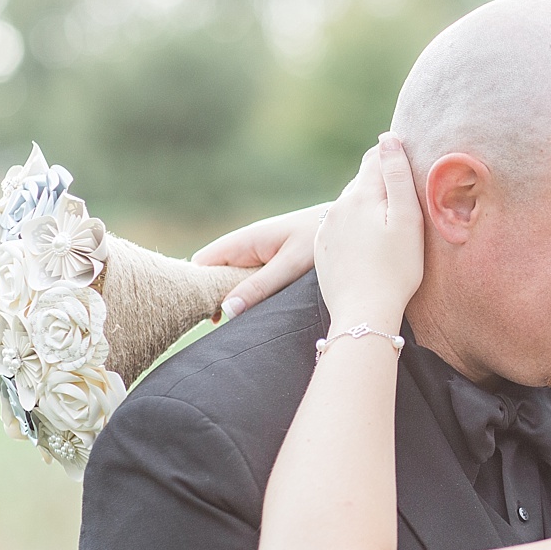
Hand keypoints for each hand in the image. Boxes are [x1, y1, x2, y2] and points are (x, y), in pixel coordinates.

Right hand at [192, 203, 329, 320]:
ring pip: (232, 278)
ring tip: (237, 326)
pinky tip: (256, 315)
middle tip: (220, 327)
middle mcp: (247, 246)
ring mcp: (260, 254)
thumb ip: (260, 286)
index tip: (200, 315)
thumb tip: (225, 310)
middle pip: (214, 273)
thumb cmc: (321, 238)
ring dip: (232, 299)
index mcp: (245, 241)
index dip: (195, 286)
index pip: (202, 263)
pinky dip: (248, 296)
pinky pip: (250, 280)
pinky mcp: (273, 262)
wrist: (354, 222)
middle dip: (212, 297)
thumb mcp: (290, 265)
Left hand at [316, 133, 422, 330]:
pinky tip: (369, 246)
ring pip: (350, 205)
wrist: (364, 312)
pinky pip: (340, 228)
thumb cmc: (396, 269)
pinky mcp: (323, 250)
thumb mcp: (407, 220)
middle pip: (362, 181)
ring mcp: (327, 229)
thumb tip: (388, 139)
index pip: (376, 158)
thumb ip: (397, 175)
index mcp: (361, 195)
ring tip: (387, 225)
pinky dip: (355, 229)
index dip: (393, 156)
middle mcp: (338, 207)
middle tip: (403, 198)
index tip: (409, 163)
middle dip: (380, 183)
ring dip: (367, 207)